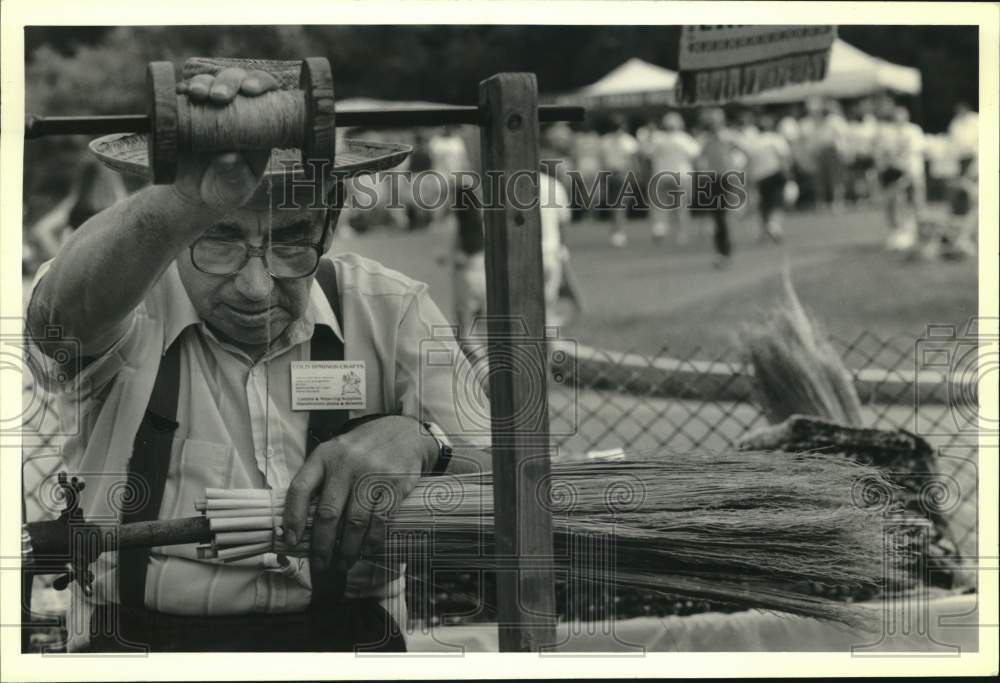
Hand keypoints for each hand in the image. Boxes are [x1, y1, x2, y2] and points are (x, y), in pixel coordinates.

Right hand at [171, 67, 280, 210]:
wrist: (192, 193)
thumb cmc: (223, 190)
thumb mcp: (232, 191)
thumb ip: (235, 177)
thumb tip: (230, 158)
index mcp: (260, 123)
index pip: (268, 93)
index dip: (262, 84)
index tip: (251, 91)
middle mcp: (237, 108)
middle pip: (238, 79)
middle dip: (230, 81)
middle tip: (220, 96)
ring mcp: (211, 105)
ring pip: (211, 80)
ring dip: (205, 82)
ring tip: (198, 94)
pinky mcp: (187, 108)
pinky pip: (184, 91)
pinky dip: (182, 88)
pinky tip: (181, 92)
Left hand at [283, 416, 437, 582]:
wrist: (403, 433)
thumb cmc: (363, 450)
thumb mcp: (336, 454)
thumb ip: (320, 481)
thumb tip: (301, 525)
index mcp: (324, 456)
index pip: (300, 488)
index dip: (293, 517)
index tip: (291, 540)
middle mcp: (345, 463)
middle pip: (328, 513)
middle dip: (322, 546)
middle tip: (321, 564)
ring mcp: (371, 473)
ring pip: (354, 522)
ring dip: (348, 549)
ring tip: (344, 563)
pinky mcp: (394, 483)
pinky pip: (380, 520)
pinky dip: (372, 541)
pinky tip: (367, 550)